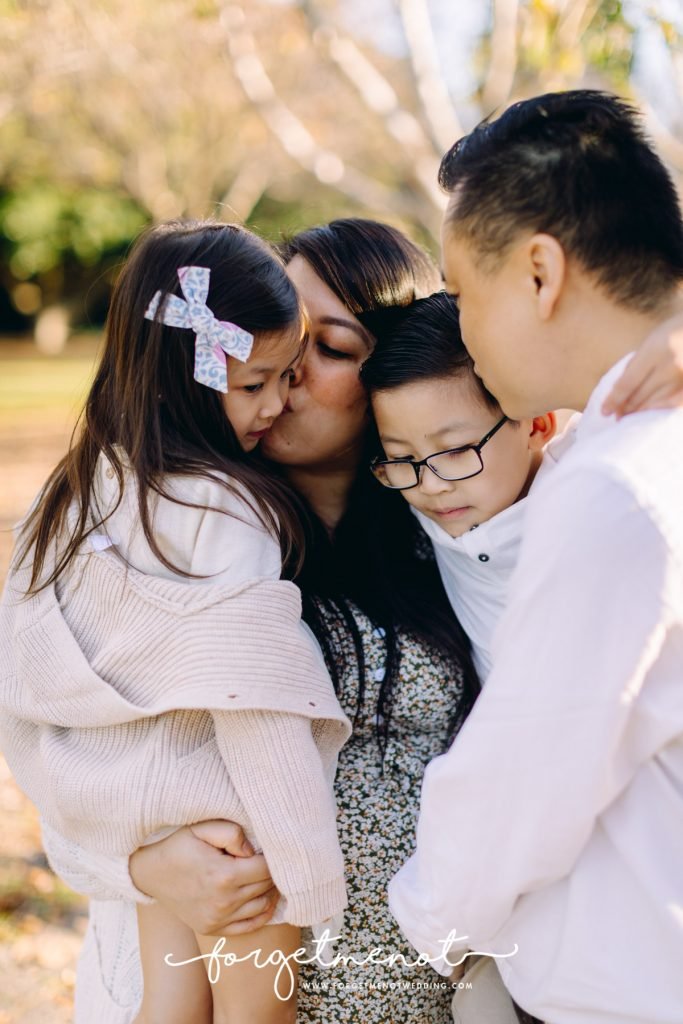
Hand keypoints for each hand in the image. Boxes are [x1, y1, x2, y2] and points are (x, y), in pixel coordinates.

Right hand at [129, 820, 278, 935]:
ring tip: (266, 876)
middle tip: (269, 860)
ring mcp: (218, 919)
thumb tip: (253, 851)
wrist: (150, 874)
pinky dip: (262, 913)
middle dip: (272, 872)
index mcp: (224, 875)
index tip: (267, 848)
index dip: (272, 857)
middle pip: (267, 887)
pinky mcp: (213, 929)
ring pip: (262, 906)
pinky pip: (249, 926)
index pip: (267, 869)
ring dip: (269, 891)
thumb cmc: (179, 847)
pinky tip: (263, 898)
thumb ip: (233, 833)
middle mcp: (224, 902)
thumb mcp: (203, 829)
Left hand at [602, 313, 682, 417]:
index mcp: (654, 351)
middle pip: (640, 396)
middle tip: (617, 415)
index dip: (614, 400)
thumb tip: (619, 393)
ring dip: (640, 412)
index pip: (628, 384)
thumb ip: (635, 366)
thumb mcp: (649, 343)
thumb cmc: (671, 332)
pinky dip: (659, 410)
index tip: (605, 411)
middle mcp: (670, 366)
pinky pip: (672, 404)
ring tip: (630, 416)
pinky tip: (650, 412)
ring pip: (656, 404)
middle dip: (626, 408)